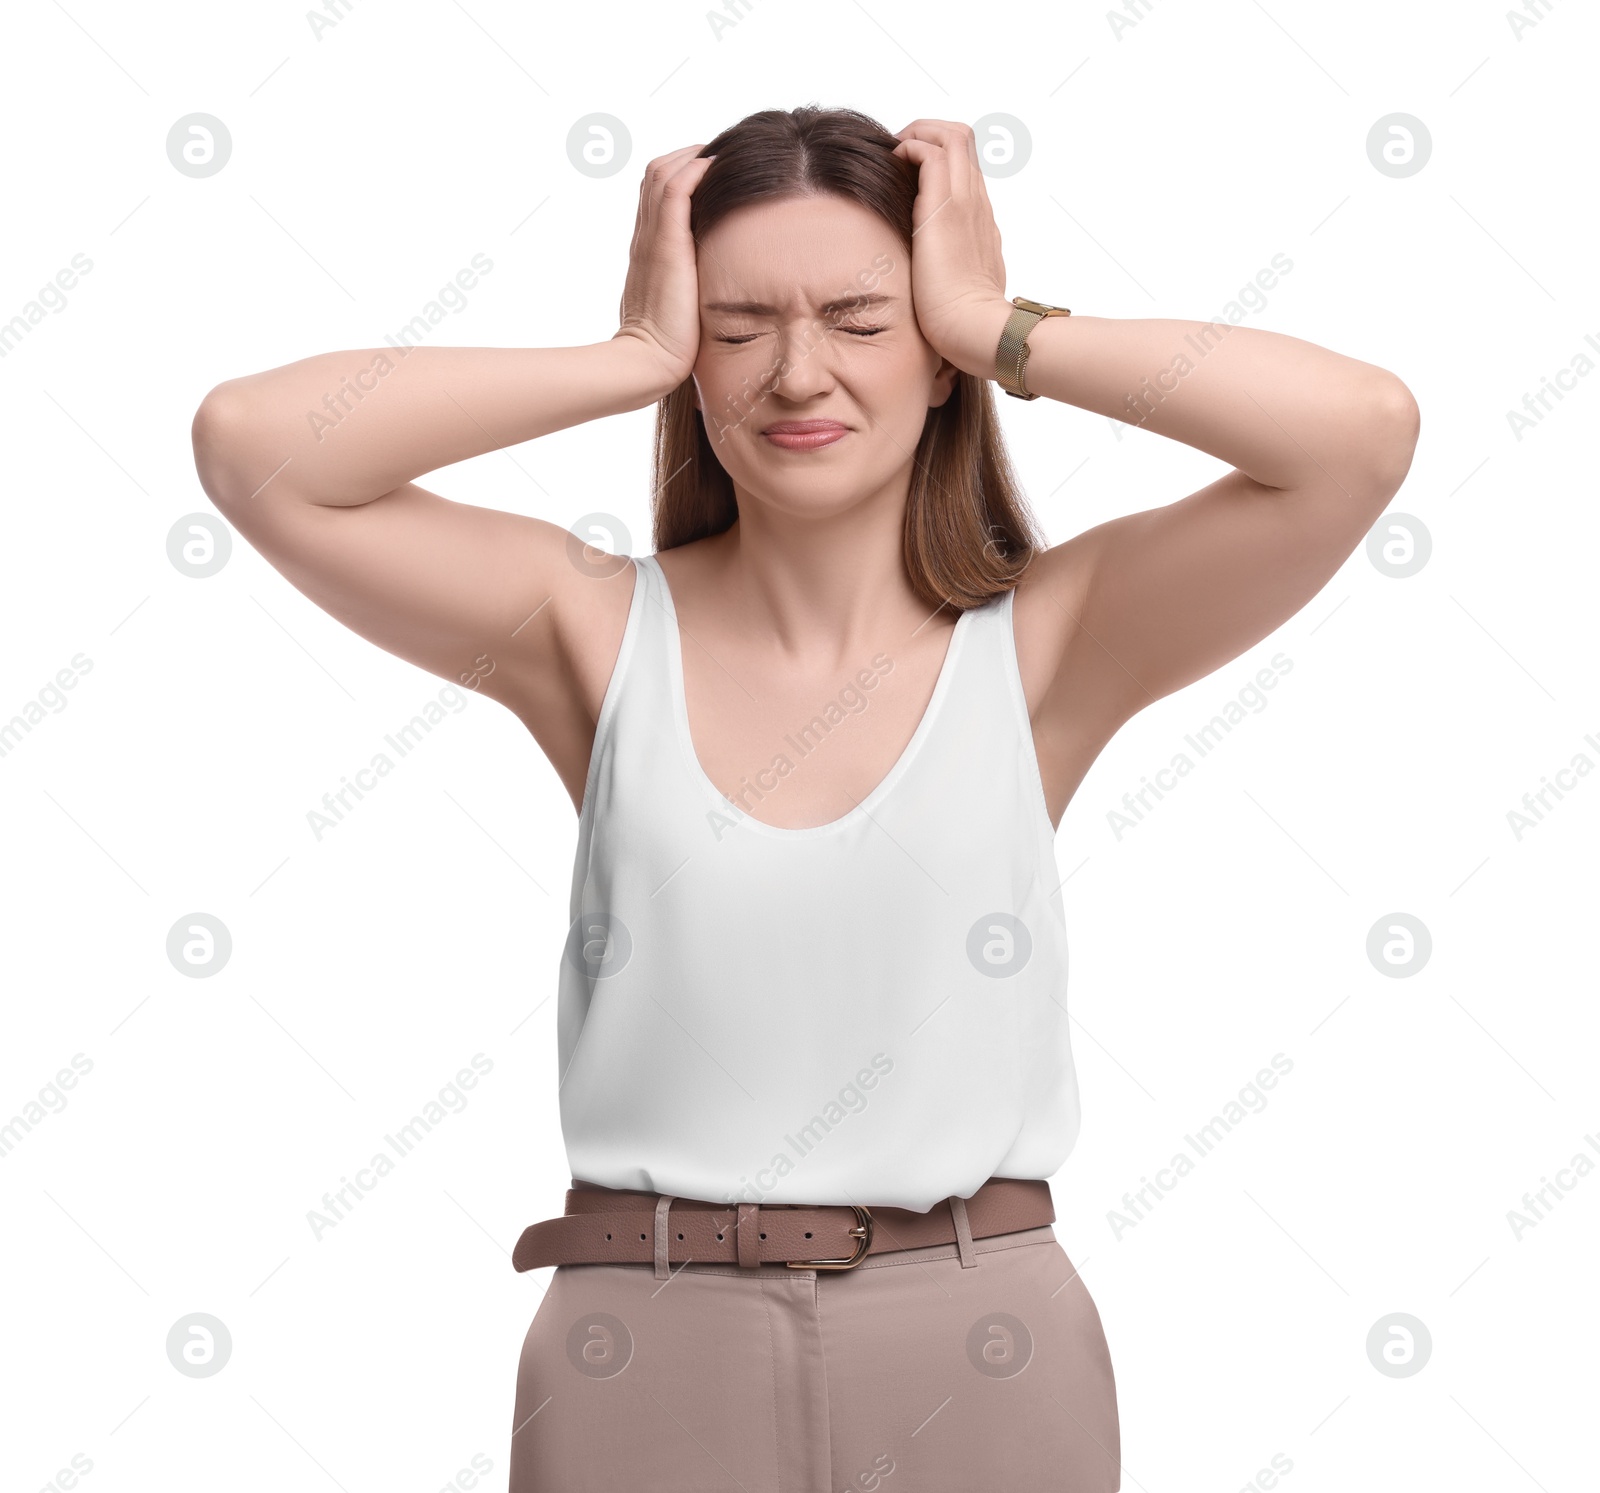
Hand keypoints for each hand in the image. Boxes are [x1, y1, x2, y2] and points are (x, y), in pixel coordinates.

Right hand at [613, 145, 715, 390]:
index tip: (711, 171)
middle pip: (655, 174)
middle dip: (687, 156)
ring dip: (691, 155)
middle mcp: (645, 239)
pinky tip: (716, 164)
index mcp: (648, 251)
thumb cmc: (669, 347)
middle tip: (719, 154)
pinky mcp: (665, 246)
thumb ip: (692, 288)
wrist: (648, 363)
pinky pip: (674, 190)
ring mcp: (652, 240)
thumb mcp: (681, 308)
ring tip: (721, 152)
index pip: (656, 195)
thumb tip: (719, 288)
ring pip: (662, 173)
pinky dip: (694, 170)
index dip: (681, 174)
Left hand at [890, 120, 1013, 375]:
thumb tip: (928, 280)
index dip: (938, 156)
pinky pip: (931, 153)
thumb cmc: (961, 322)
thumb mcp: (958, 289)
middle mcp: (977, 204)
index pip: (966, 169)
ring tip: (895, 150)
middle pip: (964, 140)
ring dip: (919, 132)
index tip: (910, 167)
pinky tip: (892, 164)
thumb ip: (948, 273)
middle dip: (929, 132)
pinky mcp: (945, 208)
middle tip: (900, 149)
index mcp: (980, 222)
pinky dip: (910, 148)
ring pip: (952, 135)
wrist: (973, 331)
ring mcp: (966, 202)